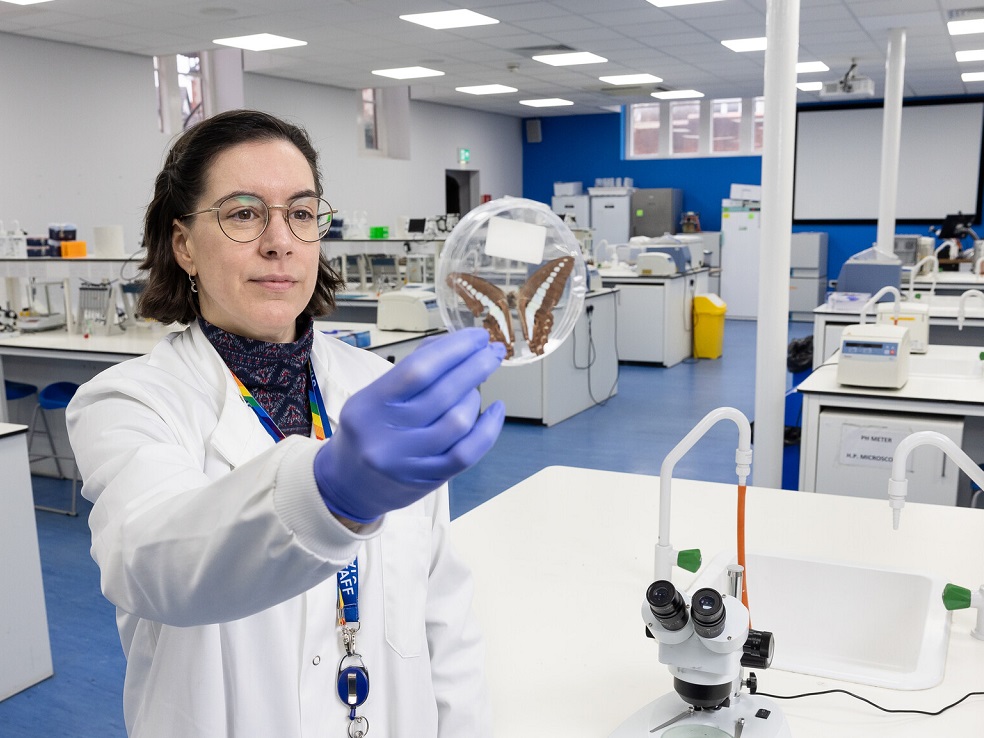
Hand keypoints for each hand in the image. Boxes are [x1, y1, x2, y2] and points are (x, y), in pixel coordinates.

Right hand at [314, 328, 505, 522]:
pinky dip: (488, 429)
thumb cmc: (368, 430)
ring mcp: (408, 461)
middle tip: (493, 351)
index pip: (418, 369)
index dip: (454, 349)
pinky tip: (496, 411)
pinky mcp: (428, 479)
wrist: (348, 486)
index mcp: (370, 404)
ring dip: (475, 397)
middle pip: (443, 393)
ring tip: (476, 388)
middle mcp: (387, 434)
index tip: (477, 336)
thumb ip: (411, 369)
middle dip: (476, 366)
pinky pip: (468, 452)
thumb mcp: (374, 396)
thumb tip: (456, 345)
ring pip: (458, 421)